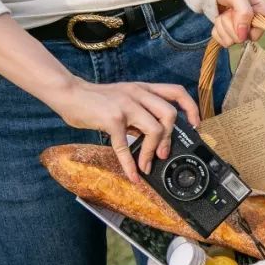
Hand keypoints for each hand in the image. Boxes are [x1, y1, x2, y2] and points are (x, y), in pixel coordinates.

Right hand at [52, 77, 200, 181]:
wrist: (69, 93)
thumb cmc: (96, 100)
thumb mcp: (124, 99)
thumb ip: (140, 113)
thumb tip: (155, 138)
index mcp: (144, 89)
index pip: (176, 92)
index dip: (191, 109)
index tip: (194, 126)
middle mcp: (138, 94)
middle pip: (170, 114)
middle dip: (170, 138)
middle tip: (164, 153)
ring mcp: (125, 105)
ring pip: (154, 129)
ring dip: (153, 151)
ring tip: (147, 164)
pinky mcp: (111, 119)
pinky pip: (125, 146)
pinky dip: (130, 164)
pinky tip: (133, 175)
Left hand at [212, 0, 264, 46]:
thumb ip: (244, 13)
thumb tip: (243, 36)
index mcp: (263, 12)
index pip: (255, 35)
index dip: (242, 27)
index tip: (235, 12)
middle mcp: (256, 24)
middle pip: (240, 39)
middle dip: (229, 24)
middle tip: (229, 10)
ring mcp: (244, 31)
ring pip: (230, 41)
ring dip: (222, 26)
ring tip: (225, 13)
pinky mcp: (232, 35)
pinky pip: (222, 42)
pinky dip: (217, 30)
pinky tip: (221, 19)